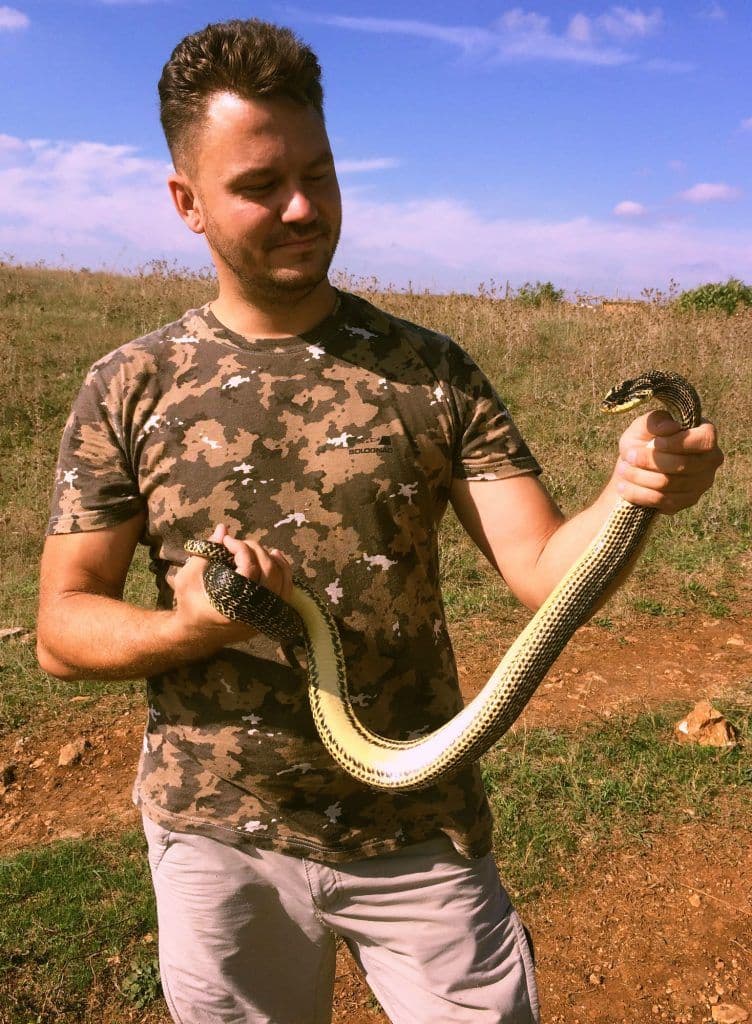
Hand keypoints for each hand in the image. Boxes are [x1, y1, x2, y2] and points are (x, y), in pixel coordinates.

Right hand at [170, 524, 293, 649]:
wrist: (196, 633)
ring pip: (282, 583)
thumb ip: (206, 553)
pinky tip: (276, 559)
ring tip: (260, 548)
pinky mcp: (268, 618)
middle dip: (256, 550)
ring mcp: (262, 618)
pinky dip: (284, 573)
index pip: (249, 571)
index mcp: (230, 606)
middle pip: (269, 573)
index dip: (241, 549)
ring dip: (274, 560)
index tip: (227, 541)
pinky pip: (285, 592)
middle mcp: (251, 614)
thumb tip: (223, 528)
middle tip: (240, 543)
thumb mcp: (188, 577)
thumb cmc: (189, 604)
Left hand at [613, 410, 723, 513]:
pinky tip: (623, 487)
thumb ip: (655, 421)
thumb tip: (672, 427)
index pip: (704, 439)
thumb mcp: (644, 426)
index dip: (679, 442)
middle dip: (651, 461)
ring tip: (622, 469)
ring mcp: (703, 482)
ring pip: (670, 484)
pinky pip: (664, 501)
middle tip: (628, 456)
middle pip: (684, 465)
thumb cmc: (644, 439)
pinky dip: (640, 494)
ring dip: (640, 477)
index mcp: (706, 434)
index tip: (654, 442)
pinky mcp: (689, 500)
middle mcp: (711, 459)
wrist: (636, 466)